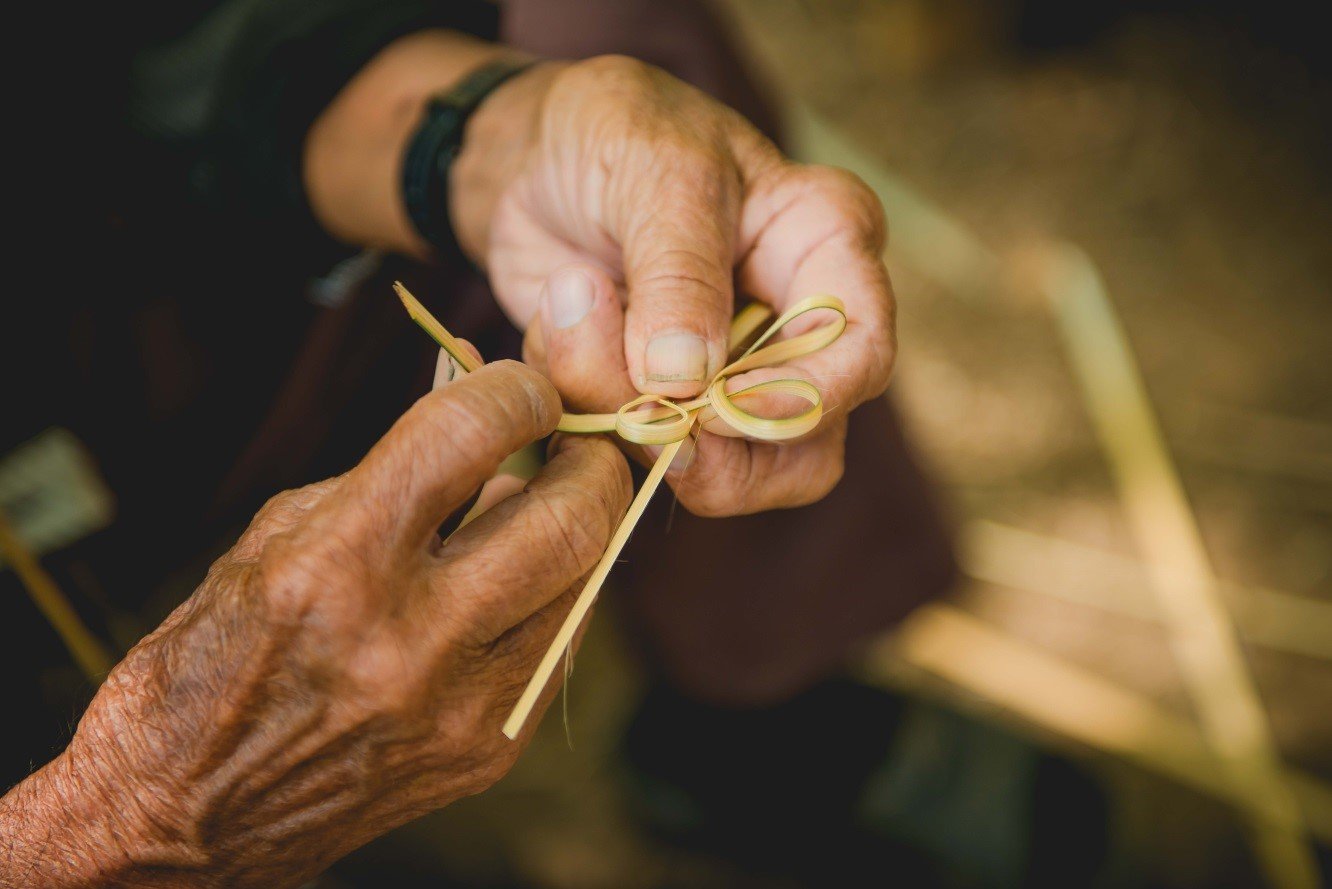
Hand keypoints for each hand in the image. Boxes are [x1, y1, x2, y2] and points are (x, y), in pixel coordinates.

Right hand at [0, 361, 629, 887]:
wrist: (189, 815)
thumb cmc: (217, 655)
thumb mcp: (279, 537)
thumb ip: (392, 480)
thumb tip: (495, 436)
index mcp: (335, 567)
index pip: (466, 437)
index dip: (514, 391)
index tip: (525, 386)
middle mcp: (409, 639)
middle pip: (569, 521)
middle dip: (592, 459)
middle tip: (579, 438)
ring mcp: (459, 706)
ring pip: (585, 586)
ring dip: (580, 528)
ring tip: (551, 502)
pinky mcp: (487, 751)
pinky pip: (557, 647)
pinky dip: (550, 599)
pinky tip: (516, 586)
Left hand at [456, 55, 895, 515]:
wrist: (530, 158)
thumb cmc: (615, 132)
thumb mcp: (656, 170)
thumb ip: (678, 272)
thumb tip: (687, 382)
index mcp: (827, 246)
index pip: (862, 354)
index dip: (800, 399)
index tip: (712, 406)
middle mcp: (796, 325)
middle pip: (804, 449)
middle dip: (710, 449)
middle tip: (629, 407)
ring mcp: (731, 376)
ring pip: (724, 472)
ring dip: (634, 427)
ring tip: (570, 331)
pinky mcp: (666, 404)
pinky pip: (640, 451)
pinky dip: (586, 410)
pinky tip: (560, 330)